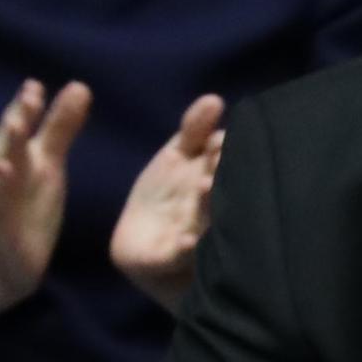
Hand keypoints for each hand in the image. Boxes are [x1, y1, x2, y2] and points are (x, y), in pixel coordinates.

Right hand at [0, 78, 91, 306]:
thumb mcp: (50, 165)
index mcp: (17, 157)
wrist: (8, 263)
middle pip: (7, 141)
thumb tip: (80, 86)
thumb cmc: (28, 207)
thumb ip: (61, 127)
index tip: (37, 85)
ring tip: (16, 125)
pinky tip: (4, 172)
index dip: (27, 107)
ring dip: (5, 147)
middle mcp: (0, 172)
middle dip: (18, 118)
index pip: (21, 126)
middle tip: (30, 96)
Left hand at [112, 94, 224, 310]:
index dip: (221, 155)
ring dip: (208, 209)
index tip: (217, 142)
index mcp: (214, 184)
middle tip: (217, 164)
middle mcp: (211, 213)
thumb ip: (194, 129)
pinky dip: (185, 250)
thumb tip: (214, 99)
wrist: (139, 245)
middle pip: (220, 196)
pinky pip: (179, 257)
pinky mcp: (170, 262)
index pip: (223, 166)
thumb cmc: (164, 198)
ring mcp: (196, 240)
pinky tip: (186, 241)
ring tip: (205, 189)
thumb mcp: (177, 156)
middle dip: (220, 180)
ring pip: (207, 225)